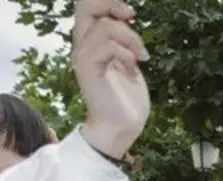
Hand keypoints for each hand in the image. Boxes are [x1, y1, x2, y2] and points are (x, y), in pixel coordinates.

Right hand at [73, 0, 150, 159]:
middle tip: (131, 16)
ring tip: (140, 58)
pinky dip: (126, 55)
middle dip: (112, 4)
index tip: (130, 14)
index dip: (108, 2)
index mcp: (91, 41)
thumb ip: (124, 40)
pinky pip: (108, 46)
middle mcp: (82, 45)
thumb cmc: (126, 98)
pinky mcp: (87, 69)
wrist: (121, 127)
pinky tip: (132, 70)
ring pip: (105, 26)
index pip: (88, 6)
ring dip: (130, 39)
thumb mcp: (129, 61)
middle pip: (86, 6)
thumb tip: (127, 14)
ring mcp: (83, 56)